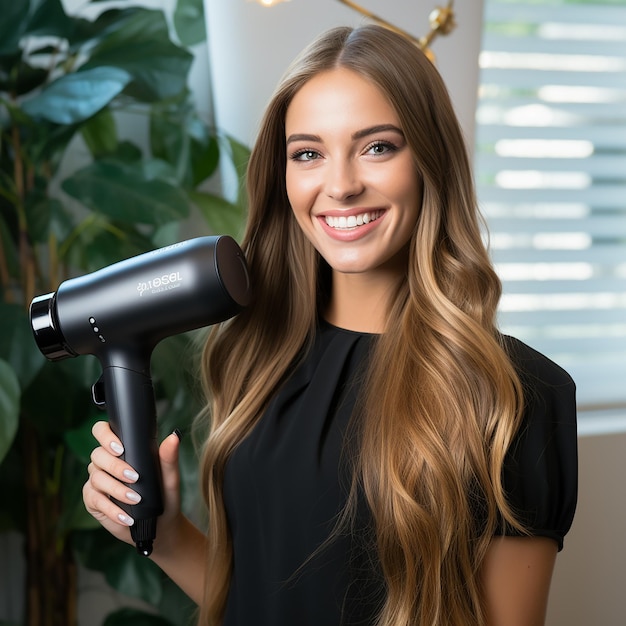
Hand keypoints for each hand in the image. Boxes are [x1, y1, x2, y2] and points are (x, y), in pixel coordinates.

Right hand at [83, 421, 182, 548]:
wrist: (160, 524)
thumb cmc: (164, 495)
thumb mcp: (169, 477)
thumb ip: (169, 457)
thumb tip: (174, 436)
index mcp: (124, 449)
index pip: (102, 431)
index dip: (105, 435)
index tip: (120, 447)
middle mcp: (106, 462)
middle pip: (98, 455)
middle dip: (115, 466)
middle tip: (135, 477)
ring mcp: (97, 481)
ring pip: (96, 477)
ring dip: (116, 489)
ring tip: (135, 499)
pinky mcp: (93, 500)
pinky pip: (95, 500)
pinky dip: (112, 510)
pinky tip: (126, 517)